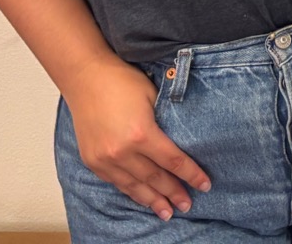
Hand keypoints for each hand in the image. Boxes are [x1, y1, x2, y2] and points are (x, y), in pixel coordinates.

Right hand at [66, 56, 210, 220]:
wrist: (86, 78)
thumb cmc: (123, 82)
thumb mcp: (153, 97)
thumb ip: (166, 123)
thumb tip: (184, 141)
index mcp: (141, 134)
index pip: (172, 161)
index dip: (190, 174)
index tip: (205, 184)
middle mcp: (121, 152)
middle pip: (154, 178)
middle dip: (174, 193)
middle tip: (188, 205)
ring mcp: (104, 159)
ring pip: (134, 186)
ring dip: (152, 200)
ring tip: (167, 212)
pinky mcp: (92, 161)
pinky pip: (116, 182)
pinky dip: (132, 192)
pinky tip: (143, 198)